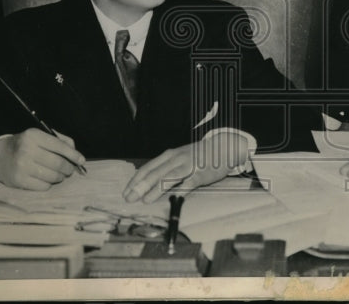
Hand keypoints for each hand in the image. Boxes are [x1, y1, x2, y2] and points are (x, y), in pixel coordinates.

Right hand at [0, 128, 85, 189]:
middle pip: (58, 163)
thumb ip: (60, 140)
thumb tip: (76, 153)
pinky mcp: (19, 181)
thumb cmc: (25, 145)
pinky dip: (50, 184)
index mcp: (33, 136)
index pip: (59, 146)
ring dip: (60, 177)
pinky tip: (47, 179)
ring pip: (53, 176)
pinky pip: (44, 186)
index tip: (81, 160)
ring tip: (60, 175)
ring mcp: (22, 167)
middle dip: (69, 168)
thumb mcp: (39, 136)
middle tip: (70, 170)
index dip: (73, 155)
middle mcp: (27, 150)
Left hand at [122, 131, 248, 202]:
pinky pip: (189, 183)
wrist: (222, 147)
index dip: (135, 180)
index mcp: (169, 155)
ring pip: (170, 177)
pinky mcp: (201, 173)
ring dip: (156, 188)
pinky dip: (181, 190)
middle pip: (155, 172)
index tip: (125, 192)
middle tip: (129, 198)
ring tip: (146, 199)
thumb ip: (165, 168)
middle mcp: (176, 159)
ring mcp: (189, 165)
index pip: (147, 167)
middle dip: (140, 186)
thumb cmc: (198, 155)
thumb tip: (146, 182)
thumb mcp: (179, 158)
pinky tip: (174, 198)